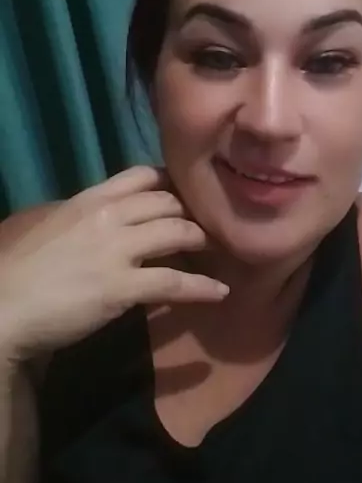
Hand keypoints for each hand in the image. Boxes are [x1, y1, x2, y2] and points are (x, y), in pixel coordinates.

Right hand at [0, 166, 227, 359]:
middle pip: (168, 201)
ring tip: (215, 251)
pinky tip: (219, 292)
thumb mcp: (49, 225)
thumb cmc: (19, 270)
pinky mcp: (122, 288)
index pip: (142, 175)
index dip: (171, 182)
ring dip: (202, 241)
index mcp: (88, 199)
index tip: (187, 193)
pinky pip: (174, 282)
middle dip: (191, 212)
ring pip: (177, 232)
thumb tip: (102, 218)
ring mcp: (117, 250)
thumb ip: (81, 216)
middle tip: (206, 226)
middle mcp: (108, 216)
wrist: (3, 307)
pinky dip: (202, 288)